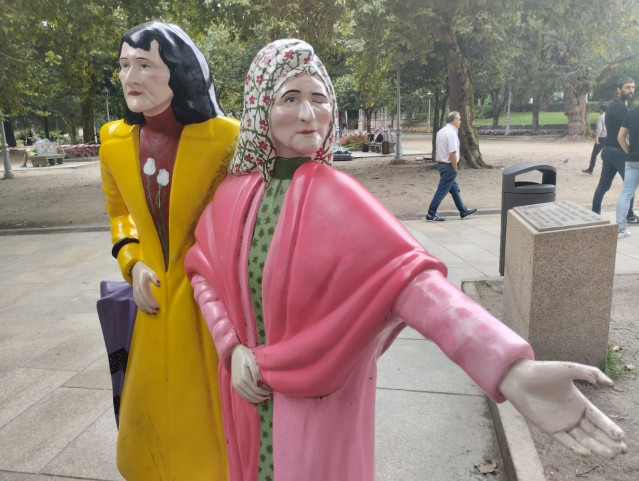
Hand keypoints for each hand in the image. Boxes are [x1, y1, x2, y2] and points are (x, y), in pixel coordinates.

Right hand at [131, 261, 159, 313]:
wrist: (135, 270)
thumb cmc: (145, 271)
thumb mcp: (150, 272)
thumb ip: (154, 277)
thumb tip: (159, 283)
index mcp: (142, 286)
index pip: (147, 296)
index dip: (152, 303)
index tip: (158, 307)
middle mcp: (137, 290)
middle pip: (143, 302)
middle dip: (149, 308)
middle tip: (156, 312)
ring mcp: (135, 293)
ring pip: (139, 303)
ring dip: (146, 309)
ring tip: (153, 313)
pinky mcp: (135, 294)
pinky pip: (137, 303)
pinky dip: (141, 308)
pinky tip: (146, 311)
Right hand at [231, 344, 271, 403]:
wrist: (234, 353)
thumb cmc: (245, 355)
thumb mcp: (252, 360)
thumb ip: (255, 372)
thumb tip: (259, 383)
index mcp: (244, 378)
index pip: (256, 390)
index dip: (264, 392)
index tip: (271, 391)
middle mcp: (238, 384)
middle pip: (252, 395)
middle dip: (262, 397)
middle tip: (270, 395)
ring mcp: (235, 385)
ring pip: (248, 397)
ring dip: (257, 399)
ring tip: (265, 397)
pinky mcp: (235, 385)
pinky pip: (243, 395)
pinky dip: (251, 398)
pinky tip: (257, 398)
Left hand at [499, 359, 625, 456]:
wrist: (518, 377)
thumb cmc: (542, 370)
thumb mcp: (567, 369)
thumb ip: (588, 373)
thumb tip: (610, 384)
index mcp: (580, 402)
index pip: (599, 418)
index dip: (610, 427)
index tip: (620, 436)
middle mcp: (573, 414)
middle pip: (595, 432)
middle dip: (609, 442)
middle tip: (620, 450)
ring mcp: (562, 422)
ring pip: (584, 438)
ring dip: (597, 447)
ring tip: (610, 454)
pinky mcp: (549, 428)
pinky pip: (565, 440)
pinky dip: (575, 447)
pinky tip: (586, 452)